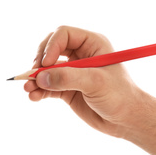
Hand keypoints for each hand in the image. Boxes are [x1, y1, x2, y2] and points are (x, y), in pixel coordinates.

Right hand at [24, 26, 147, 137]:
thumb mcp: (96, 82)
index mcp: (93, 45)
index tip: (46, 63)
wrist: (127, 119)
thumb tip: (41, 78)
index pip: (64, 35)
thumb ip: (68, 78)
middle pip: (51, 50)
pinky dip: (40, 91)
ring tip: (28, 89)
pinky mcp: (69, 90)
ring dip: (36, 78)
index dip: (51, 46)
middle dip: (40, 62)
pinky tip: (34, 97)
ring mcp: (74, 74)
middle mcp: (82, 56)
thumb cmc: (120, 96)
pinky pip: (49, 86)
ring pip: (47, 70)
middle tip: (34, 75)